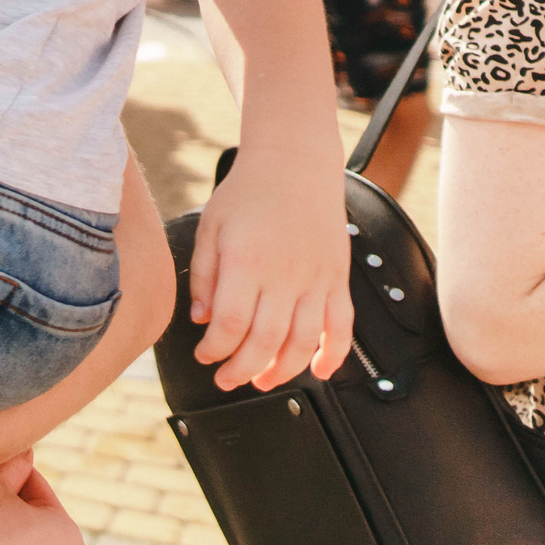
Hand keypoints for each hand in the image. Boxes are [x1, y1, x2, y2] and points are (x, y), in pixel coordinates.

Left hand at [188, 146, 353, 390]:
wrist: (293, 163)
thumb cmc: (247, 193)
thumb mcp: (210, 227)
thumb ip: (204, 276)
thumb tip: (202, 319)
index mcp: (247, 262)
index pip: (231, 324)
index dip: (216, 350)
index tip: (205, 357)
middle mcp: (284, 275)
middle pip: (266, 341)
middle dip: (243, 370)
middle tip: (227, 381)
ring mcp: (316, 279)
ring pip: (304, 342)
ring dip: (283, 370)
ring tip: (262, 381)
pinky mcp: (337, 279)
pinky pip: (342, 326)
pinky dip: (334, 354)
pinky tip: (319, 371)